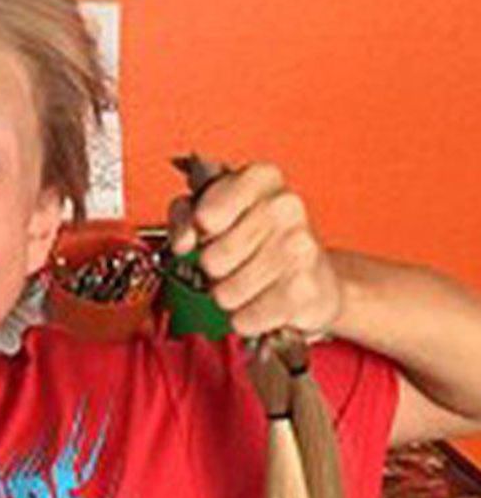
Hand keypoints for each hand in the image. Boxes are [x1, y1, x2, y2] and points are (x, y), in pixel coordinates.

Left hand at [167, 161, 342, 338]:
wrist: (314, 278)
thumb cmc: (256, 241)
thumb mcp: (215, 212)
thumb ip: (185, 214)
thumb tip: (184, 240)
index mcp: (261, 178)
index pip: (204, 212)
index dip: (194, 229)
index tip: (205, 230)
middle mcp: (285, 207)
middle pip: (211, 260)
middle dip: (213, 269)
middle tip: (233, 261)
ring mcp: (299, 248)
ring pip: (224, 293)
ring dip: (228, 296)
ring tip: (250, 282)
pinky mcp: (304, 291)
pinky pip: (243, 319)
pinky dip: (245, 319)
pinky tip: (263, 302)